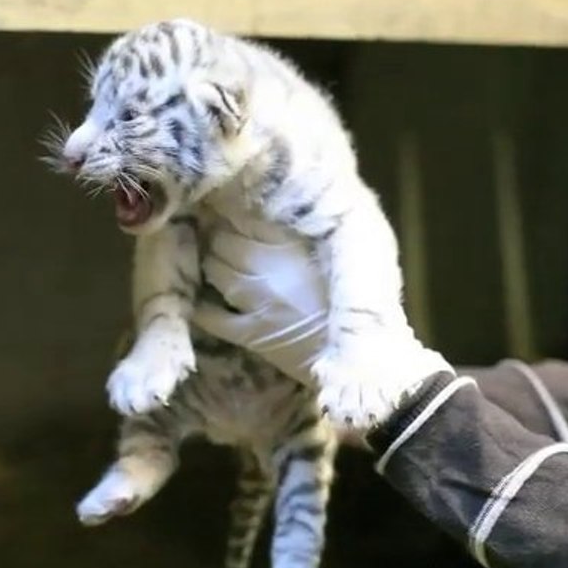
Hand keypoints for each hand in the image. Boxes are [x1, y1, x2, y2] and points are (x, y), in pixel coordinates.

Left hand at [192, 222, 454, 428]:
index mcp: (296, 245)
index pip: (249, 218)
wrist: (369, 359)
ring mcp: (258, 301)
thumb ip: (304, 238)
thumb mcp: (338, 258)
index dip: (233, 213)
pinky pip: (213, 317)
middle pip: (224, 241)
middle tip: (215, 235)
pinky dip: (202, 308)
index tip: (225, 208)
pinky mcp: (252, 333)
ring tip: (210, 260)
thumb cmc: (359, 305)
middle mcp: (271, 267)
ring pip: (215, 270)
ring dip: (209, 264)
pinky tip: (198, 301)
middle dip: (217, 237)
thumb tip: (281, 211)